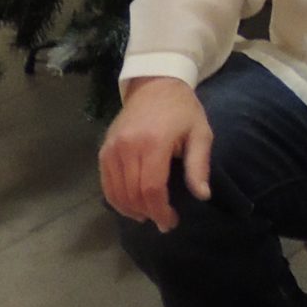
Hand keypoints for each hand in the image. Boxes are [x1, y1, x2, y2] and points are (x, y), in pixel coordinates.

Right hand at [98, 78, 211, 230]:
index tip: (170, 222)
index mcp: (154, 143)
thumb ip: (199, 164)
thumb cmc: (183, 109)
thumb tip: (202, 195)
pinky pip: (106, 183)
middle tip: (162, 222)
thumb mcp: (200, 132)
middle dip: (148, 213)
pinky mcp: (103, 149)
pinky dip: (116, 199)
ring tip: (148, 215)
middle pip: (133, 194)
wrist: (155, 84)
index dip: (160, 210)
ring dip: (131, 210)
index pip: (151, 188)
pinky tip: (131, 205)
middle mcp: (128, 147)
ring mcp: (112, 148)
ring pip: (116, 192)